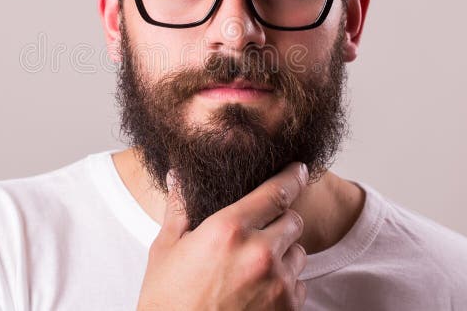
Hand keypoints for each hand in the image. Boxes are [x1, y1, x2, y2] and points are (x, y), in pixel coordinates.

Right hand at [136, 161, 309, 309]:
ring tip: (253, 267)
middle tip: (259, 232)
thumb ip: (180, 209)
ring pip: (299, 254)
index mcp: (228, 230)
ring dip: (284, 255)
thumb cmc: (167, 303)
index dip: (292, 176)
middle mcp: (259, 254)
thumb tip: (178, 176)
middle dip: (280, 221)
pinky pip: (300, 286)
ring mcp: (277, 285)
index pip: (276, 192)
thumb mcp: (165, 250)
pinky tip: (258, 291)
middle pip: (294, 221)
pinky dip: (286, 285)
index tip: (300, 169)